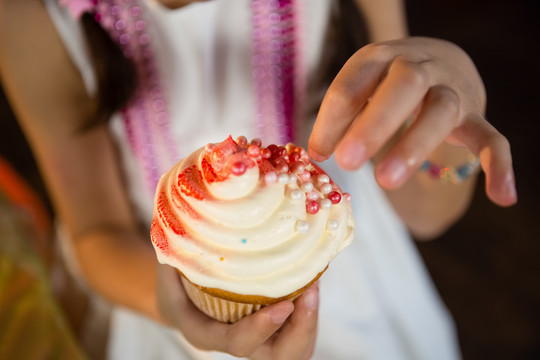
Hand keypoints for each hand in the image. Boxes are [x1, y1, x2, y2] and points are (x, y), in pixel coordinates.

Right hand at [156, 264, 318, 358]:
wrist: (179, 300)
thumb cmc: (172, 282)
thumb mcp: (167, 268)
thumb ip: (176, 252)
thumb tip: (182, 220)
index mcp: (206, 333)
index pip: (237, 342)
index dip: (261, 328)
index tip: (284, 305)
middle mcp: (236, 342)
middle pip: (277, 358)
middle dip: (300, 329)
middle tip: (311, 293)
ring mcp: (258, 339)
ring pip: (294, 349)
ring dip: (310, 320)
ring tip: (314, 285)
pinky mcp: (273, 330)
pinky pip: (298, 332)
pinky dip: (309, 311)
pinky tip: (311, 280)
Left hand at [308, 37, 516, 206]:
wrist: (438, 62)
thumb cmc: (385, 83)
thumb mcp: (360, 89)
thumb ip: (339, 118)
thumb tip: (316, 154)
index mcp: (381, 57)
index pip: (354, 83)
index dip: (332, 119)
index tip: (318, 153)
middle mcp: (420, 67)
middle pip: (405, 85)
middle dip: (375, 123)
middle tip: (346, 162)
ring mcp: (452, 90)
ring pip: (442, 111)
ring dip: (415, 146)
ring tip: (385, 182)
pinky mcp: (475, 117)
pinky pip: (493, 139)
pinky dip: (499, 166)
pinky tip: (502, 197)